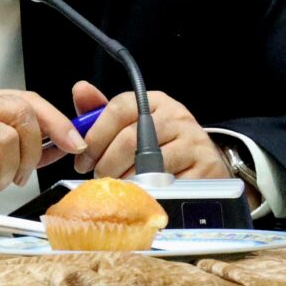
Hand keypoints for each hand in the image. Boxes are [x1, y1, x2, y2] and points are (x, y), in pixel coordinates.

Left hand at [69, 80, 250, 203]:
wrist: (205, 164)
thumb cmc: (161, 145)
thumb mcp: (133, 125)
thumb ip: (102, 112)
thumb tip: (80, 89)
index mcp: (155, 102)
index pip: (119, 108)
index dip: (95, 135)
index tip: (83, 158)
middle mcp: (176, 116)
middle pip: (129, 140)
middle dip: (106, 164)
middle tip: (98, 178)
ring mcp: (193, 142)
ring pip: (146, 165)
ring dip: (125, 181)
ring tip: (119, 188)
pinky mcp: (205, 168)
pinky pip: (167, 185)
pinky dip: (149, 193)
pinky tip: (142, 196)